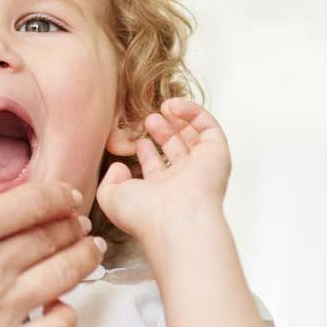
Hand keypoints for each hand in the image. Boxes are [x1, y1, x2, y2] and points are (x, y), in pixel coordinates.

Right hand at [0, 181, 103, 326]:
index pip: (30, 202)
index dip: (56, 195)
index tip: (65, 197)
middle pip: (52, 235)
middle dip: (73, 224)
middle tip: (81, 223)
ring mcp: (2, 310)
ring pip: (65, 275)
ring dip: (84, 258)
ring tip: (91, 252)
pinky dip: (68, 316)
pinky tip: (63, 309)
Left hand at [96, 97, 230, 245]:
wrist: (176, 220)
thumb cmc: (144, 214)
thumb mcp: (111, 198)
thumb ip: (109, 181)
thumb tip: (118, 166)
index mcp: (161, 193)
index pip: (157, 168)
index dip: (147, 152)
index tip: (137, 141)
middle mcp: (183, 181)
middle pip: (177, 150)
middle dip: (163, 132)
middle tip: (149, 119)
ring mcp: (202, 167)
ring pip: (194, 138)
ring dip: (179, 120)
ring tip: (164, 106)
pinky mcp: (217, 154)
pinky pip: (209, 127)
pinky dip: (194, 112)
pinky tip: (174, 106)